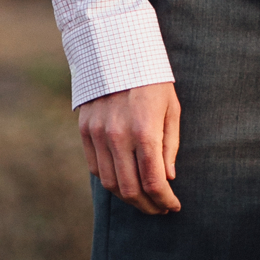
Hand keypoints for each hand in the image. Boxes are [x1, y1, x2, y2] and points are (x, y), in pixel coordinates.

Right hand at [77, 82, 181, 214]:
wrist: (117, 51)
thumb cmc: (153, 80)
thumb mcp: (171, 109)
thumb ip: (169, 146)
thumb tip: (167, 178)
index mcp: (145, 130)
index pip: (154, 182)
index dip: (165, 200)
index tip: (174, 206)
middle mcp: (118, 136)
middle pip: (130, 189)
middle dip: (147, 205)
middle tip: (160, 208)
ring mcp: (98, 134)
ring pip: (110, 183)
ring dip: (128, 197)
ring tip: (143, 199)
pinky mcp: (85, 130)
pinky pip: (95, 167)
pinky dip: (110, 180)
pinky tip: (124, 181)